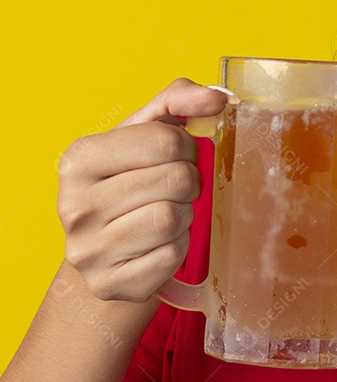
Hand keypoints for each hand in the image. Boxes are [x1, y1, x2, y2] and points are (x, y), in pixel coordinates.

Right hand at [57, 78, 226, 301]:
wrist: (107, 249)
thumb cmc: (133, 180)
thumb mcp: (148, 132)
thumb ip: (180, 100)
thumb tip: (218, 97)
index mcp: (79, 158)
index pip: (166, 140)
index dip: (185, 148)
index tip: (174, 157)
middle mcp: (73, 204)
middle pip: (176, 179)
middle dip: (188, 182)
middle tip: (173, 190)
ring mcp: (86, 250)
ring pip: (173, 218)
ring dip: (183, 215)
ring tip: (164, 214)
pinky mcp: (108, 284)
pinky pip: (171, 256)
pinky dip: (176, 248)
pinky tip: (157, 245)